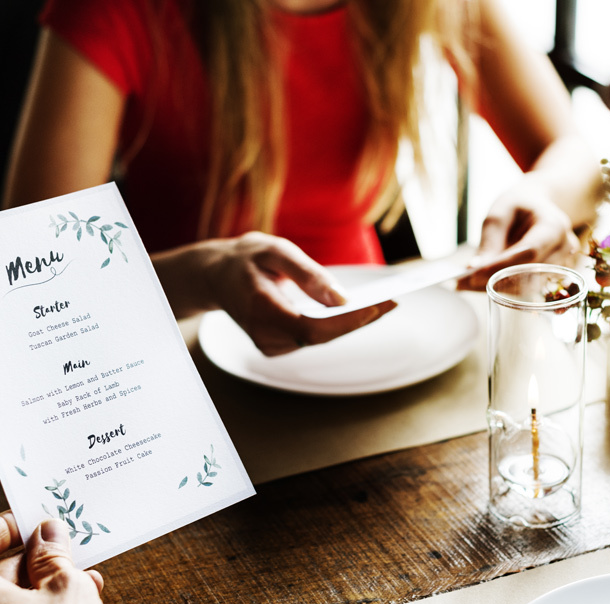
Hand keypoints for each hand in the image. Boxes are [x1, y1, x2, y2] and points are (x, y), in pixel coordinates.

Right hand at [161, 232, 395, 355]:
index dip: (347, 321)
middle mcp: (264, 336)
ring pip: (321, 339)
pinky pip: (315, 337)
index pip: (312, 328)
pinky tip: (360, 310)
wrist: (216, 276)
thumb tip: (342, 298)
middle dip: (359, 320)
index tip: (378, 306)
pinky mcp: (277, 346)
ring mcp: (270, 345)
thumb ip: (308, 274)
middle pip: (322, 336)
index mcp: (260, 310)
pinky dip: (338, 324)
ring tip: (386, 303)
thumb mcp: (275, 251)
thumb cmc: (247, 258)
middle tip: (394, 301)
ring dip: (353, 322)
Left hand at [456, 178, 581, 291]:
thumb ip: (489, 241)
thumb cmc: (519, 206)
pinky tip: (482, 283)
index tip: (472, 275)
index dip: (501, 266)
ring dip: (495, 287)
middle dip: (493, 280)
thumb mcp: (500, 213)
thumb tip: (475, 269)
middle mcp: (564, 248)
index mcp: (554, 226)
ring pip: (527, 287)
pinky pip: (526, 288)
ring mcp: (562, 265)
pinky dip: (502, 288)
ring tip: (466, 283)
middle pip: (529, 274)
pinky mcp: (553, 277)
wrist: (538, 207)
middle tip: (461, 283)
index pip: (529, 252)